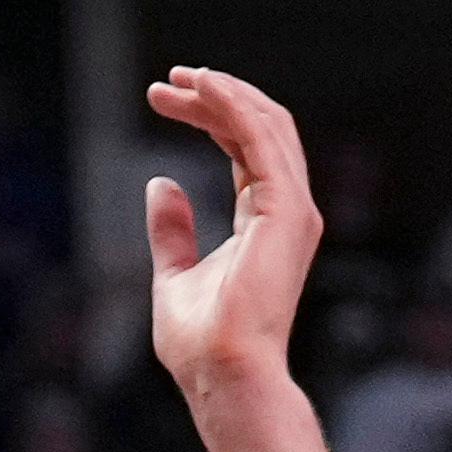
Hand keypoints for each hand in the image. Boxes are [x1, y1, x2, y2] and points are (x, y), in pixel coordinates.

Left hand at [139, 64, 320, 396]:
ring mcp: (292, 208)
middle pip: (258, 127)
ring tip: (179, 77)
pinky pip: (260, 139)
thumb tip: (160, 184)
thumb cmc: (203, 344)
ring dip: (223, 93)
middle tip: (167, 81)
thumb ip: (172, 231)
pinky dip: (232, 106)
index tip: (165, 97)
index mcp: (266, 219)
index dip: (209, 115)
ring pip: (266, 124)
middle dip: (215, 96)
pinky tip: (203, 86)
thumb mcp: (175, 274)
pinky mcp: (284, 210)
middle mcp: (287, 208)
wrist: (223, 375)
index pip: (245, 147)